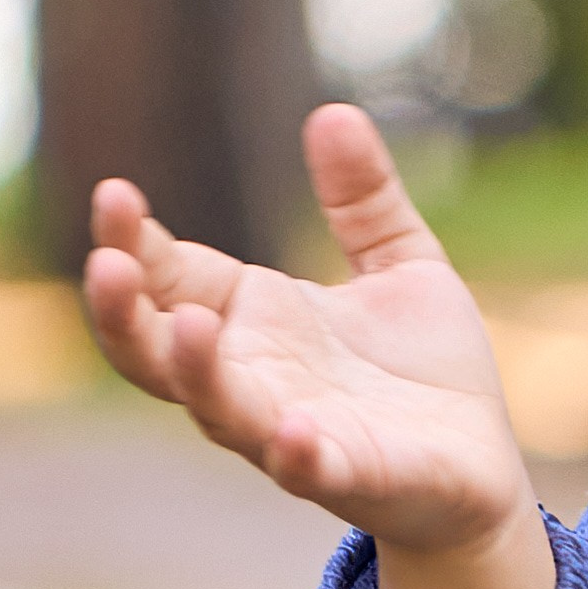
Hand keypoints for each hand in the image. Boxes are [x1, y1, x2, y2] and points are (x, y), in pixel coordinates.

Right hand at [85, 107, 554, 588]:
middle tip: (105, 262)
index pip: (168, 280)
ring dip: (195, 373)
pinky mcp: (350, 476)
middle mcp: (256, 380)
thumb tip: (333, 111)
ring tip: (187, 326)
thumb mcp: (404, 264)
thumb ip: (365, 199)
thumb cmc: (426, 373)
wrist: (482, 470)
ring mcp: (293, 433)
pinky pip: (307, 469)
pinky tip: (292, 429)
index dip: (133, 243)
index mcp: (256, 323)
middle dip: (123, 312)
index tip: (114, 194)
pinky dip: (295, 451)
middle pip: (157, 353)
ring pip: (218, 410)